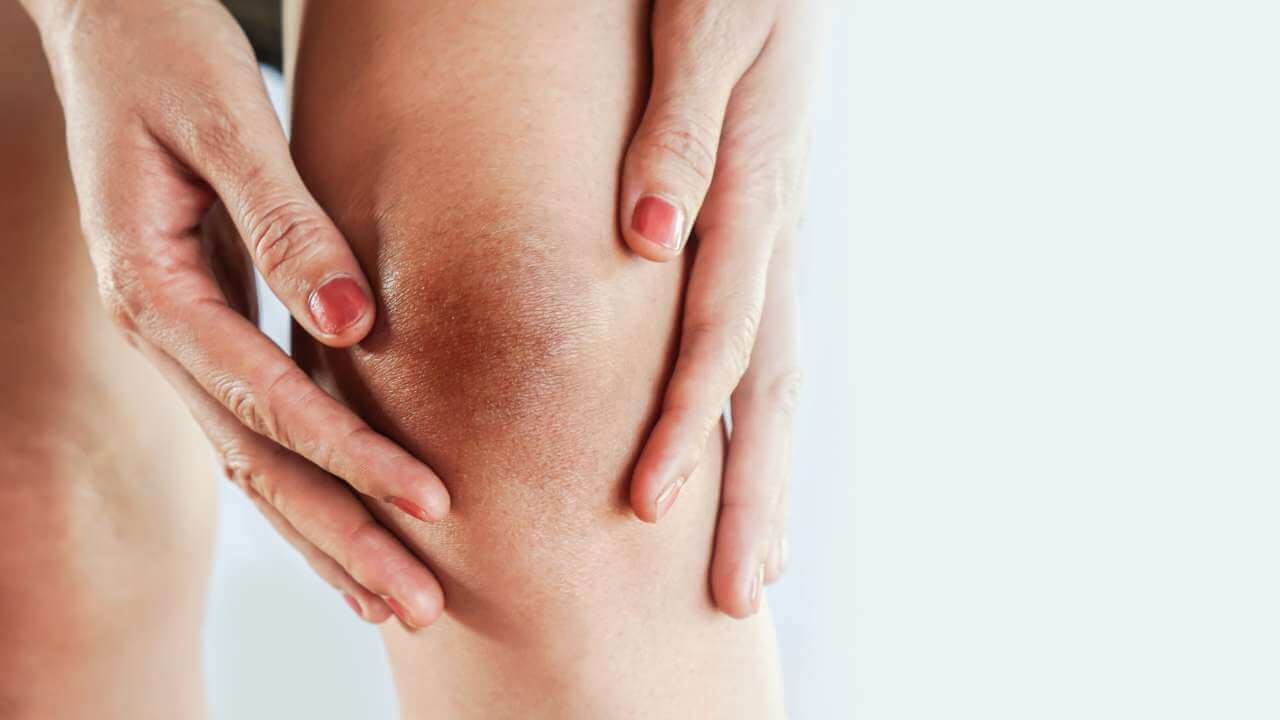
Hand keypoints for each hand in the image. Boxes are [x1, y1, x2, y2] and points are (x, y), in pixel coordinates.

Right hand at [21, 0, 446, 627]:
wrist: (106, 25)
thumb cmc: (162, 57)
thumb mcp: (224, 123)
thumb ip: (285, 226)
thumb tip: (354, 323)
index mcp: (154, 290)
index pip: (267, 400)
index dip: (352, 458)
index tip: (432, 504)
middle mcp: (160, 336)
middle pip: (257, 463)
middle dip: (341, 536)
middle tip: (417, 603)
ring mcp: (178, 343)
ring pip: (253, 463)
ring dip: (324, 535)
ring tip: (394, 598)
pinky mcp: (207, 330)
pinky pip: (255, 427)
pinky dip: (307, 483)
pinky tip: (351, 523)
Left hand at [620, 0, 816, 616]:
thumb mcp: (703, 33)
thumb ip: (678, 134)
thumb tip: (649, 237)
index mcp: (754, 190)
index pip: (719, 329)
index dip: (687, 421)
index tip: (647, 505)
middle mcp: (777, 231)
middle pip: (769, 384)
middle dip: (750, 492)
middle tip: (737, 593)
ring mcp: (781, 237)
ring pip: (782, 378)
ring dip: (769, 476)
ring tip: (758, 564)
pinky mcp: (770, 230)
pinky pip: (770, 341)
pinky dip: (761, 416)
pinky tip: (749, 460)